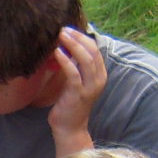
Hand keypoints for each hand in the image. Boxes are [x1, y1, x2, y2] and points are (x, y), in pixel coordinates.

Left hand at [46, 27, 107, 153]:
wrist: (69, 128)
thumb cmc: (70, 103)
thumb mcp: (75, 81)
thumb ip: (75, 66)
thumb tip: (66, 46)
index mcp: (100, 74)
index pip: (94, 49)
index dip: (82, 37)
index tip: (68, 29)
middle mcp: (98, 79)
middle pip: (91, 51)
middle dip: (77, 38)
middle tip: (63, 29)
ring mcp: (90, 87)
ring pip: (85, 59)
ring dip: (72, 45)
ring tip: (60, 36)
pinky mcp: (79, 93)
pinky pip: (73, 73)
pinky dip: (66, 61)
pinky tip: (57, 52)